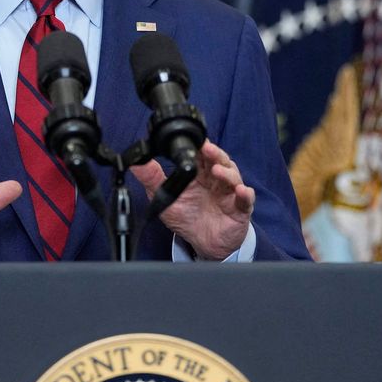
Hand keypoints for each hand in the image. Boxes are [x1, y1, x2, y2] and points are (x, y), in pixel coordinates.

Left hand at [130, 140, 255, 260]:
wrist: (204, 243)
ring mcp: (229, 193)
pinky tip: (240, 192)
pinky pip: (246, 200)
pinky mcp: (240, 209)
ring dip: (227, 172)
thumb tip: (136, 163)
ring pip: (233, 176)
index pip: (200, 154)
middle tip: (206, 148)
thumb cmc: (187, 217)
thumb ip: (152, 180)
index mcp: (199, 174)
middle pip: (219, 160)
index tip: (193, 138)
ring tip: (217, 171)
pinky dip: (245, 194)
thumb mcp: (165, 199)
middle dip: (214, 153)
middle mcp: (216, 179)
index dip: (199, 145)